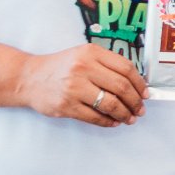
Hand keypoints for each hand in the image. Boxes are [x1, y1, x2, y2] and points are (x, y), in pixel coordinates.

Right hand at [16, 44, 146, 125]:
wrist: (29, 78)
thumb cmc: (61, 67)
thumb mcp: (84, 55)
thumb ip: (107, 65)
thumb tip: (136, 84)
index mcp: (91, 53)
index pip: (126, 68)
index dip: (140, 83)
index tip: (145, 93)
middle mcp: (83, 68)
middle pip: (121, 87)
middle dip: (135, 101)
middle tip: (140, 109)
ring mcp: (73, 88)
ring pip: (110, 104)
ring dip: (124, 114)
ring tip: (130, 118)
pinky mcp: (66, 106)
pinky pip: (94, 117)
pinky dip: (108, 122)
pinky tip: (113, 121)